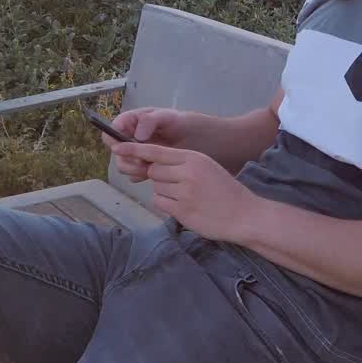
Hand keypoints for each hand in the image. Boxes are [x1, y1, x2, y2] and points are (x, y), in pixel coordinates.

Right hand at [106, 107, 185, 182]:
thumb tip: (137, 136)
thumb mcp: (164, 116)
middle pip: (116, 153)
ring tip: (150, 169)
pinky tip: (155, 173)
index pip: (110, 133)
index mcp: (128, 123)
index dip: (114, 141)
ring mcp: (133, 153)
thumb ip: (149, 121)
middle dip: (127, 159)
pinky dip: (142, 176)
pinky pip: (134, 175)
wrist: (189, 136)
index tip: (126, 147)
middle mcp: (127, 139)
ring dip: (134, 169)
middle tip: (142, 162)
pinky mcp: (140, 166)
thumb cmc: (175, 121)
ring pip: (123, 166)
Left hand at [112, 141, 258, 242]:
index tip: (117, 148)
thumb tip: (154, 164)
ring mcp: (184, 192)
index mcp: (193, 158)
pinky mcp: (182, 210)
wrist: (245, 214)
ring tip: (187, 196)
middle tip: (178, 184)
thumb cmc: (225, 190)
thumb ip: (183, 163)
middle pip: (153, 171)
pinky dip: (167, 204)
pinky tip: (185, 206)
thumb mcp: (207, 167)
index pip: (156, 151)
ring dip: (165, 192)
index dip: (134, 150)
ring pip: (156, 187)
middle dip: (160, 177)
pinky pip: (160, 202)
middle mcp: (187, 173)